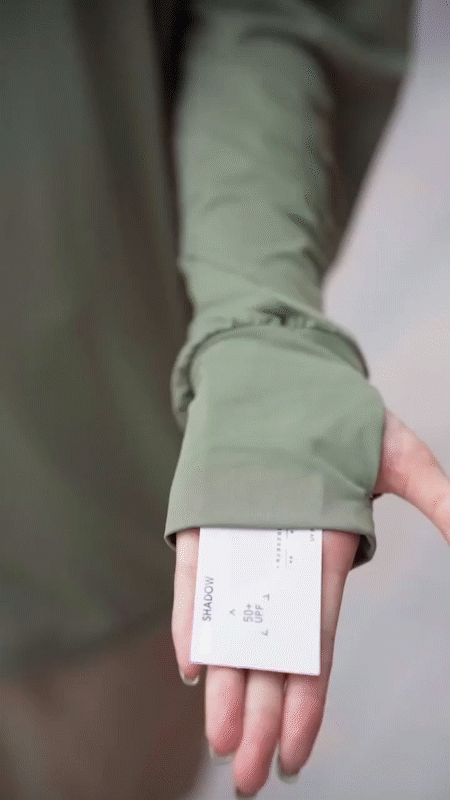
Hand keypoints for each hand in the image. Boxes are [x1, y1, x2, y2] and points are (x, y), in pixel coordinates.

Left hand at [172, 408, 449, 795]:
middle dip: (261, 713)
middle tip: (248, 777)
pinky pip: (193, 579)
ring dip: (224, 683)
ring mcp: (237, 543)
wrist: (283, 373)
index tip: (298, 752)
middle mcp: (280, 560)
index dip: (308, 699)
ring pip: (229, 625)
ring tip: (221, 742)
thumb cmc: (344, 414)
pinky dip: (190, 617)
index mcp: (328, 555)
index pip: (317, 642)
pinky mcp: (203, 523)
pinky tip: (191, 663)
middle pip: (269, 650)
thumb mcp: (400, 455)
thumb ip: (440, 496)